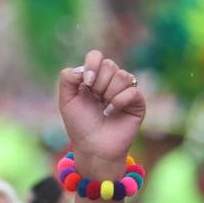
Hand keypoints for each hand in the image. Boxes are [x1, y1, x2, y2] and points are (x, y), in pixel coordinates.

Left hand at [57, 51, 145, 180]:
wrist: (93, 147)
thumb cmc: (80, 125)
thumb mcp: (66, 101)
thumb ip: (67, 79)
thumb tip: (81, 68)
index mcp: (94, 78)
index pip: (96, 56)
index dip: (92, 65)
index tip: (86, 83)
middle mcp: (111, 81)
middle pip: (109, 65)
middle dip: (98, 84)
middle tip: (95, 99)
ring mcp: (125, 90)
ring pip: (122, 75)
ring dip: (109, 93)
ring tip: (104, 107)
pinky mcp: (137, 102)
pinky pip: (132, 90)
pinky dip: (119, 101)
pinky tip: (112, 112)